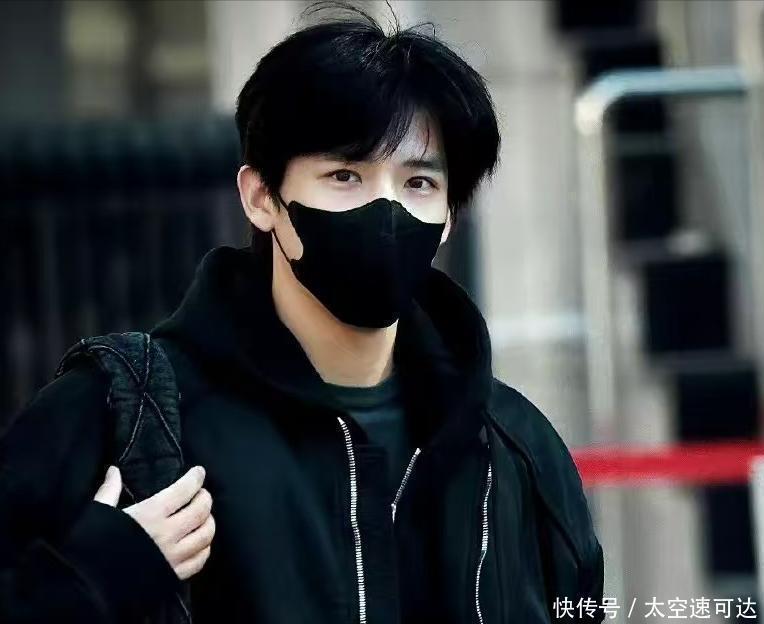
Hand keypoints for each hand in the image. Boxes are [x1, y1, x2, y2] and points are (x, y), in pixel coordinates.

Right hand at [94, 465, 214, 579]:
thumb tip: (113, 470)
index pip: (184, 490)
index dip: (195, 478)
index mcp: (149, 514)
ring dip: (208, 522)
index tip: (199, 472)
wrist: (86, 589)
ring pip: (206, 535)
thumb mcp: (96, 514)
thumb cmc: (89, 546)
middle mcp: (166, 534)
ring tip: (203, 516)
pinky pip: (200, 560)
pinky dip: (204, 548)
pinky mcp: (173, 576)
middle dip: (205, 498)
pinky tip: (200, 543)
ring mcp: (173, 557)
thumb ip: (109, 491)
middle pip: (201, 510)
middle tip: (201, 493)